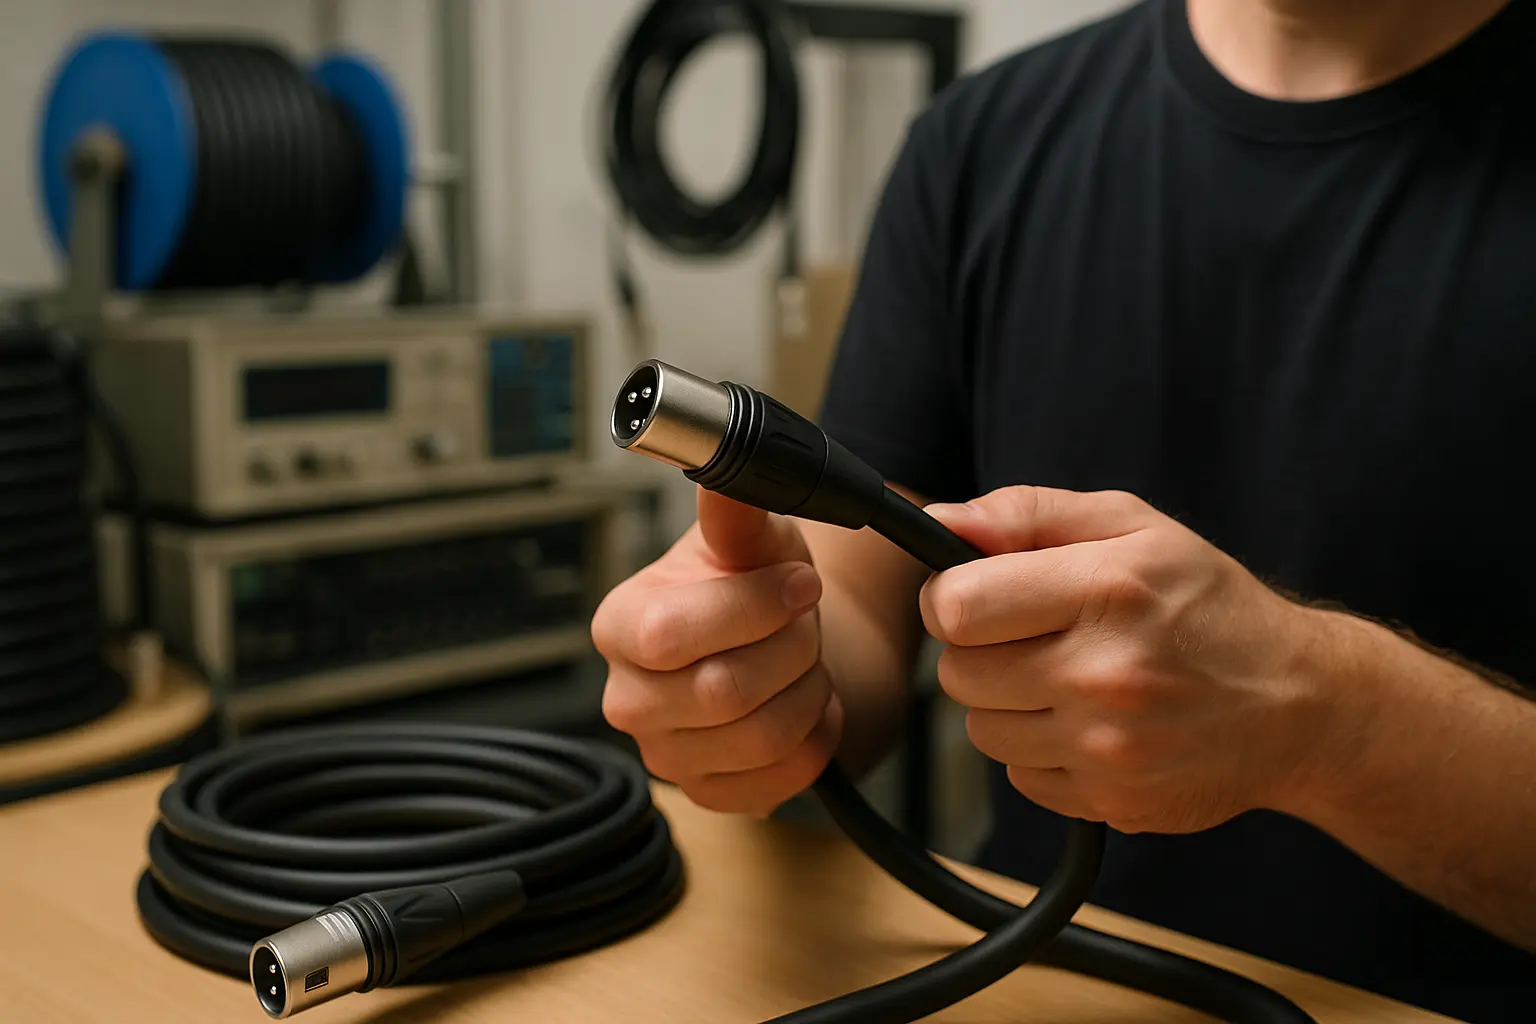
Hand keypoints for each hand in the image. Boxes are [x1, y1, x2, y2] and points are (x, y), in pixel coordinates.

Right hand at [592, 488, 842, 816]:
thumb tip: (721, 461)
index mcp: (621, 627)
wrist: (770, 645)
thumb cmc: (749, 587)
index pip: (670, 634)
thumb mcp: (749, 539)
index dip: (752, 608)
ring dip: (810, 689)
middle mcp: (629, 699)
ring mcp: (667, 756)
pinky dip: (817, 734)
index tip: (799, 582)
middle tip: (806, 621)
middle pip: (725, 691)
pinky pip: (786, 775)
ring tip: (804, 659)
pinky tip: (805, 701)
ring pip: (765, 736)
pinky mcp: (712, 795)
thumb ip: (735, 508)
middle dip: (792, 647)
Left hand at [921, 486, 1329, 833]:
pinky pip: (1021, 777)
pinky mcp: (1113, 802)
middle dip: (982, 651)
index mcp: (1107, 590)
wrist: (1301, 704)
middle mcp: (1106, 674)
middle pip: (959, 672)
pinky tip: (1091, 725)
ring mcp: (1109, 748)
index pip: (956, 606)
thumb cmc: (1207, 603)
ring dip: (1009, 705)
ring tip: (1068, 681)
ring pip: (981, 730)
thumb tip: (938, 522)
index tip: (979, 595)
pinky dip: (1043, 752)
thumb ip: (1028, 514)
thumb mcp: (1132, 527)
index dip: (952, 597)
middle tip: (1035, 638)